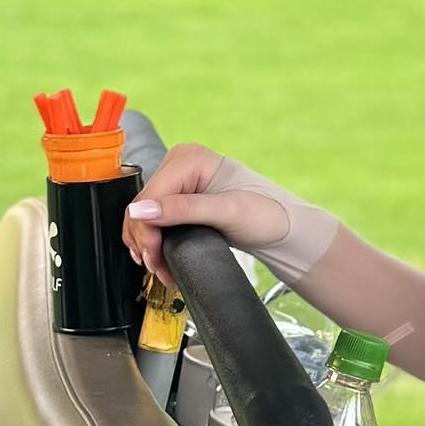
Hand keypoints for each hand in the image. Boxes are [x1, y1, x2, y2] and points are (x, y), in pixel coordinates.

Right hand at [120, 142, 288, 293]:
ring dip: (147, 244)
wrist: (282, 225)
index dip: (145, 229)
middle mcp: (180, 164)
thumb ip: (184, 210)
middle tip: (156, 267)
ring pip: (144, 215)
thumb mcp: (226, 212)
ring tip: (159, 267)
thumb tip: (141, 211)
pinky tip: (160, 256)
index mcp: (189, 158)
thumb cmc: (266, 212)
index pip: (150, 196)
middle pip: (142, 206)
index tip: (152, 256)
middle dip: (145, 241)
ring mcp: (179, 181)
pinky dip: (154, 240)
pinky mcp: (180, 198)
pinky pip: (154, 219)